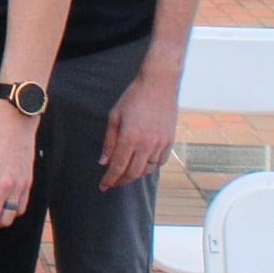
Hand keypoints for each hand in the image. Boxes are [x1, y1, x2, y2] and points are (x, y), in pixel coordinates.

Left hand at [99, 52, 181, 190]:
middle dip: (121, 181)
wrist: (159, 85)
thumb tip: (104, 162)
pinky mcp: (170, 141)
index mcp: (130, 137)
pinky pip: (160, 162)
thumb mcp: (114, 117)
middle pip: (133, 173)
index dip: (110, 179)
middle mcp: (147, 144)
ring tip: (125, 175)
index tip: (103, 187)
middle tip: (112, 184)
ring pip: (148, 170)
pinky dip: (150, 167)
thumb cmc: (133, 98)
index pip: (118, 166)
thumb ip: (109, 142)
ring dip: (135, 175)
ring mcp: (161, 143)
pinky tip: (142, 166)